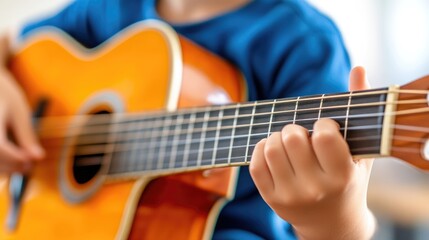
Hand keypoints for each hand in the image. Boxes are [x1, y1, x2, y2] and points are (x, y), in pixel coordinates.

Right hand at [0, 67, 44, 173]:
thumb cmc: (5, 95)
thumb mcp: (19, 113)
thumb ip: (27, 136)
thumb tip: (38, 158)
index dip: (15, 158)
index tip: (32, 160)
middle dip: (13, 166)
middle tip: (31, 166)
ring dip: (6, 168)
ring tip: (24, 164)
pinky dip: (1, 163)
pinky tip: (13, 160)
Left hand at [249, 67, 374, 238]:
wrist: (332, 223)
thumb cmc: (349, 181)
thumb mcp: (361, 153)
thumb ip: (358, 110)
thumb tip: (358, 68)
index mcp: (341, 175)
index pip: (324, 136)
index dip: (322, 124)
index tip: (324, 129)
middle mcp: (315, 188)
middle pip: (292, 138)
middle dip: (295, 128)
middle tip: (301, 134)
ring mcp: (290, 194)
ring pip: (271, 147)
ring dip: (277, 137)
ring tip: (287, 142)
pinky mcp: (271, 198)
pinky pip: (255, 162)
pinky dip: (261, 148)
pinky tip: (274, 150)